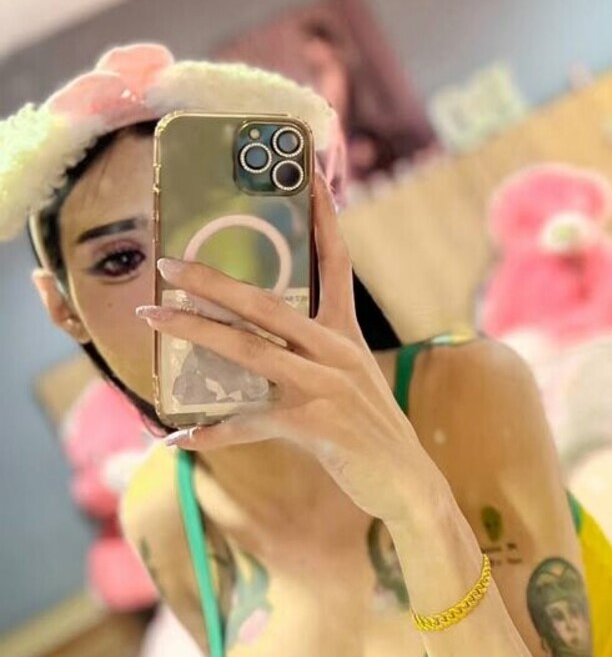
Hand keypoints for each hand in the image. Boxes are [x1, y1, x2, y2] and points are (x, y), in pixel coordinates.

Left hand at [137, 173, 436, 523]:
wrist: (410, 481)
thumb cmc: (371, 429)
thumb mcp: (350, 378)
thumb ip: (312, 354)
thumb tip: (255, 339)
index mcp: (346, 333)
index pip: (336, 260)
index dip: (322, 217)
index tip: (308, 175)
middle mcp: (336, 351)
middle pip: (268, 303)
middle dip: (214, 280)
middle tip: (168, 262)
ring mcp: (325, 387)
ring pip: (249, 350)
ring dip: (196, 332)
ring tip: (154, 316)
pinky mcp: (314, 425)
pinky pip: (249, 424)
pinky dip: (210, 432)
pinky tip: (174, 437)